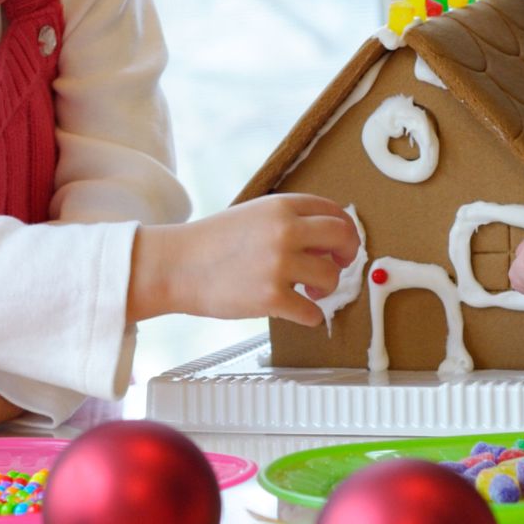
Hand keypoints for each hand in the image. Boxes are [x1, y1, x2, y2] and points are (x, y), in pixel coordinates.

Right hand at [128, 194, 358, 326]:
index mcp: (281, 207)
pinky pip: (313, 312)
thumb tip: (326, 242)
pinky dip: (311, 316)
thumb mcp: (253, 215)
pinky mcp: (271, 297)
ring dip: (326, 288)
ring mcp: (279, 264)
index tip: (343, 244)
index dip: (345, 230)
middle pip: (342, 237)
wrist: (175, 265)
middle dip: (347, 254)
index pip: (333, 211)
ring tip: (307, 291)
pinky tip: (298, 312)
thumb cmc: (211, 243)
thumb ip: (289, 221)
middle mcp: (285, 231)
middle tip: (339, 265)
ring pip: (331, 277)